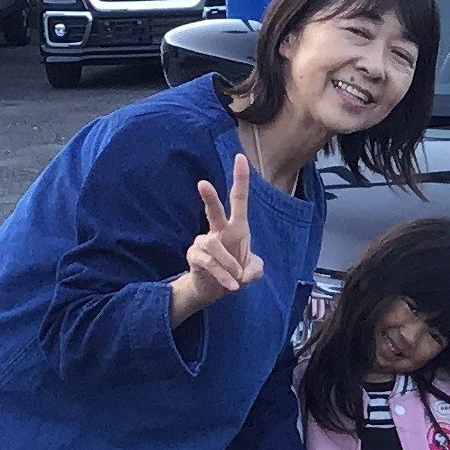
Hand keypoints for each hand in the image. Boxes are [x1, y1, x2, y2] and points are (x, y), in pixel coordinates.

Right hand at [173, 152, 260, 320]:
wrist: (214, 291)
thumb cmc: (234, 272)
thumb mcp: (252, 271)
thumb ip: (255, 269)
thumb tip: (246, 272)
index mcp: (236, 228)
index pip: (238, 200)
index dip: (240, 179)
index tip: (240, 158)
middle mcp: (218, 231)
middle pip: (214, 211)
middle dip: (209, 198)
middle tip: (202, 183)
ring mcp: (204, 242)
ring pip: (214, 246)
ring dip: (230, 265)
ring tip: (237, 280)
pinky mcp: (194, 256)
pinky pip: (208, 263)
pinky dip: (222, 275)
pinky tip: (231, 285)